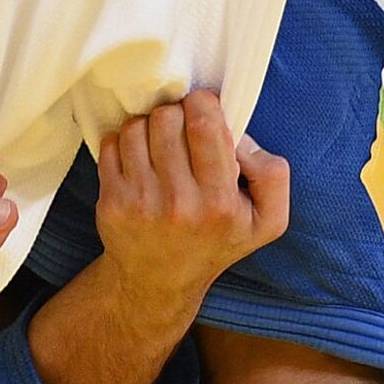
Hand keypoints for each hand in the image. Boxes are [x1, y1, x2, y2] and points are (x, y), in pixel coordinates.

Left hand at [94, 91, 289, 314]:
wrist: (160, 280)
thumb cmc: (215, 242)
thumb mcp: (267, 220)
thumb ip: (272, 174)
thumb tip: (238, 136)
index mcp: (219, 203)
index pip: (204, 125)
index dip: (203, 103)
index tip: (203, 109)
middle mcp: (178, 203)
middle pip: (167, 119)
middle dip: (177, 113)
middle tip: (182, 130)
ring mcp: (139, 203)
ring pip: (137, 127)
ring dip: (150, 127)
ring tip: (161, 146)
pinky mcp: (110, 203)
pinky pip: (111, 144)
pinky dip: (124, 142)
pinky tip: (140, 159)